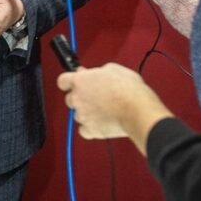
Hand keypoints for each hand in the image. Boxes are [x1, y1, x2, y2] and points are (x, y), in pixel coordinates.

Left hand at [57, 63, 173, 153]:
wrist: (138, 110)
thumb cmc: (129, 90)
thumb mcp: (114, 69)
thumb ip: (98, 71)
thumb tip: (92, 73)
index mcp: (80, 81)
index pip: (63, 80)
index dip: (69, 82)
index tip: (74, 83)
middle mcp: (78, 98)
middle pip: (70, 99)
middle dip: (80, 98)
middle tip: (95, 97)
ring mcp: (83, 115)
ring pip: (78, 115)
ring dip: (87, 113)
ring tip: (103, 111)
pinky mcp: (90, 130)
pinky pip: (84, 131)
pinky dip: (91, 129)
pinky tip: (100, 123)